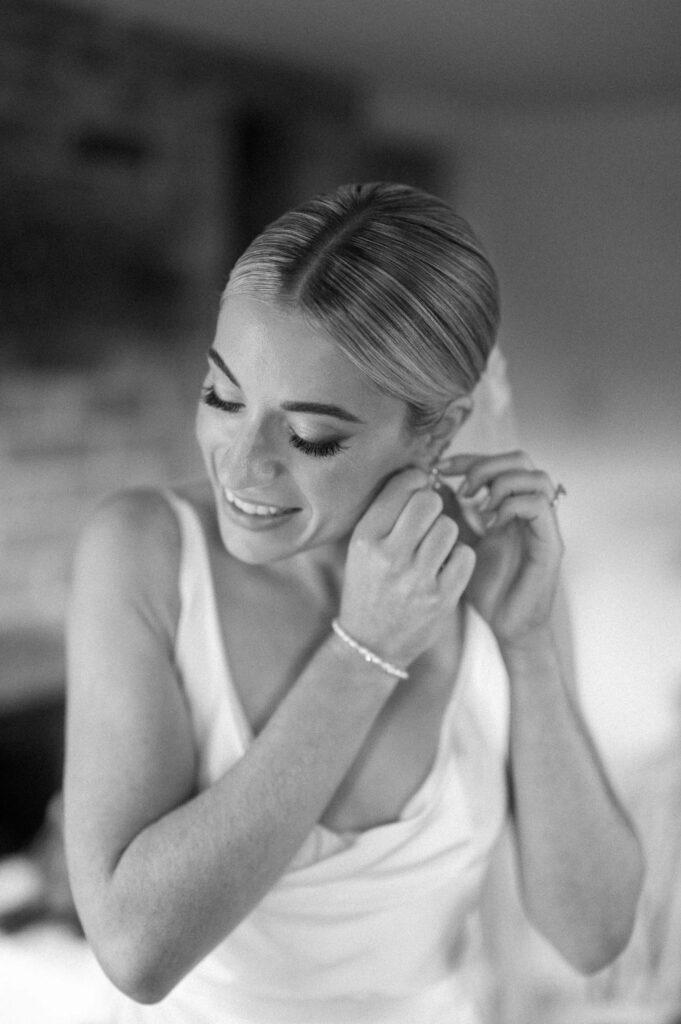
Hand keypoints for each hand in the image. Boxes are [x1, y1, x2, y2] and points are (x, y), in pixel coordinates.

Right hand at [338, 467, 476, 668]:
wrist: (371, 643)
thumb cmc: (369, 586)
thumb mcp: (362, 547)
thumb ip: (388, 512)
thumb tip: (423, 475)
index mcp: (365, 538)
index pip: (401, 487)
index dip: (416, 482)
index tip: (417, 490)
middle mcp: (389, 556)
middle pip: (429, 502)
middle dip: (432, 506)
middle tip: (426, 520)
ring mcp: (417, 579)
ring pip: (450, 527)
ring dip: (446, 534)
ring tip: (433, 548)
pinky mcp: (442, 598)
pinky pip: (465, 555)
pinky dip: (458, 558)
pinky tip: (444, 568)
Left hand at [436, 451, 564, 649]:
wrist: (506, 626)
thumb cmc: (486, 587)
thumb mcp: (460, 543)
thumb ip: (453, 515)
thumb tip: (433, 483)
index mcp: (511, 505)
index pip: (497, 462)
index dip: (469, 458)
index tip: (440, 467)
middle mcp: (532, 510)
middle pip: (521, 459)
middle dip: (486, 465)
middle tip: (462, 487)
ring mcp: (544, 526)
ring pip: (537, 477)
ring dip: (501, 483)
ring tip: (477, 505)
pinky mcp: (551, 544)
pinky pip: (539, 506)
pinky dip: (511, 506)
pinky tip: (490, 523)